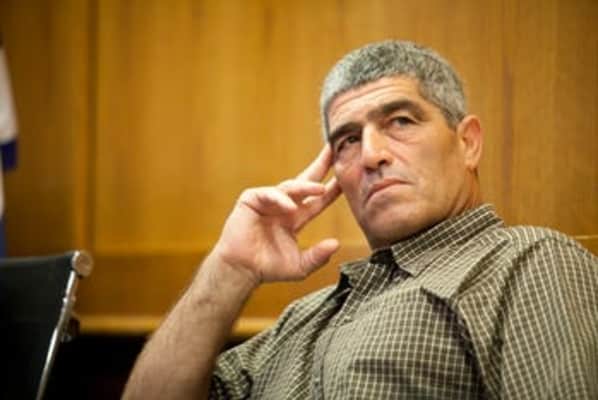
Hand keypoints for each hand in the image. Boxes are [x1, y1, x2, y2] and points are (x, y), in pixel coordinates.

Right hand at [211, 145, 341, 284]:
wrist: (242, 269)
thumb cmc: (268, 267)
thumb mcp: (300, 266)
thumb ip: (318, 256)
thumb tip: (336, 244)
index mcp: (295, 218)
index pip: (317, 200)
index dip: (332, 189)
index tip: (347, 178)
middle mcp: (283, 206)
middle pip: (305, 181)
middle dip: (320, 165)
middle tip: (333, 151)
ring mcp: (267, 201)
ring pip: (290, 187)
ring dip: (305, 187)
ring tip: (320, 189)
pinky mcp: (251, 200)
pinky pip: (268, 194)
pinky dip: (280, 199)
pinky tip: (290, 207)